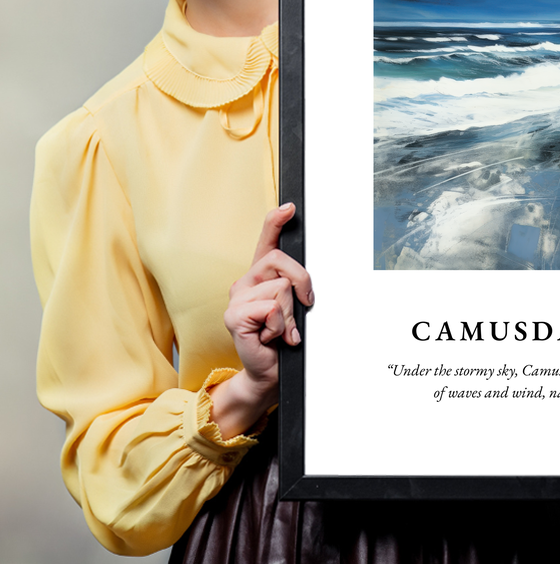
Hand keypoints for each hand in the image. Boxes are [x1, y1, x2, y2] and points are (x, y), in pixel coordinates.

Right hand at [209, 203, 313, 437]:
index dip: (276, 221)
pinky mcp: (234, 316)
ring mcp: (236, 298)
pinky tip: (271, 337)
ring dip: (290, 314)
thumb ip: (295, 288)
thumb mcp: (293, 308)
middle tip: (303, 306)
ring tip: (281, 330)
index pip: (266, 241)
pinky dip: (280, 326)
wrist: (269, 372)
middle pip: (281, 261)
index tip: (290, 207)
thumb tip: (305, 280)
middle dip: (302, 283)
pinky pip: (271, 308)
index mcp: (260, 276)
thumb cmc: (283, 340)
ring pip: (281, 288)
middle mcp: (245, 282)